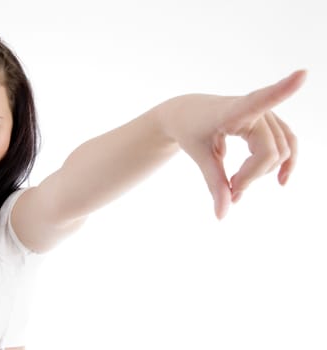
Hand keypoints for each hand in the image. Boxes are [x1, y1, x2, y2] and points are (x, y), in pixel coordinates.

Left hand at [158, 70, 306, 218]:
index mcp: (232, 111)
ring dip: (263, 173)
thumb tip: (222, 216)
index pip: (260, 100)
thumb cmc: (190, 130)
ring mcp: (265, 114)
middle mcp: (253, 109)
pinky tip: (281, 181)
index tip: (302, 74)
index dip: (283, 89)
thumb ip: (214, 183)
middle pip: (270, 153)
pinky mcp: (269, 122)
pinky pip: (287, 143)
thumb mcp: (199, 156)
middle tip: (230, 191)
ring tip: (237, 186)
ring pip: (281, 151)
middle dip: (252, 176)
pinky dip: (284, 163)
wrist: (186, 113)